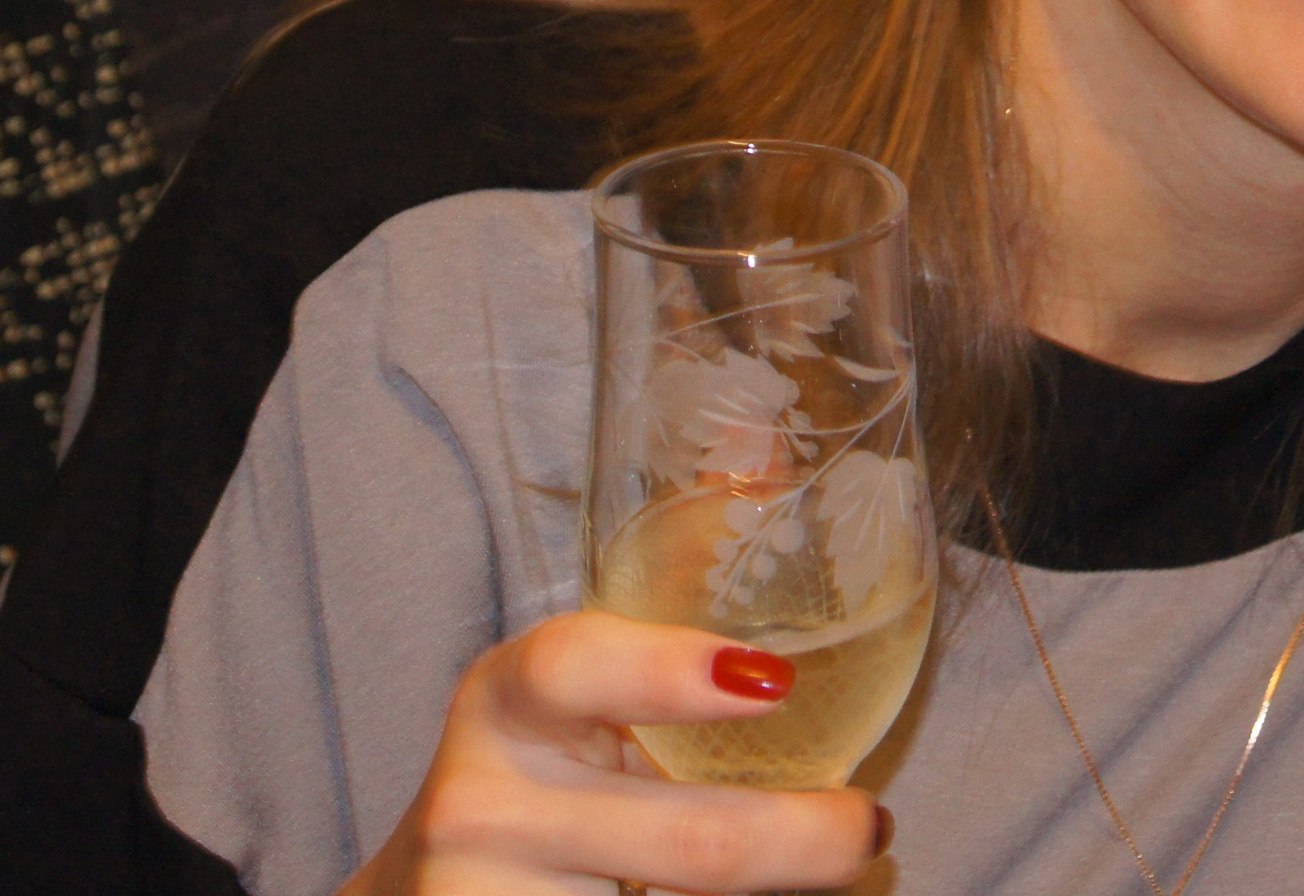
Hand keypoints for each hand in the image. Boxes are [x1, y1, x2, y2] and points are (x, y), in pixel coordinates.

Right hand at [340, 609, 890, 894]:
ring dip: (784, 893)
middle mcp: (486, 805)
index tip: (775, 677)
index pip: (574, 670)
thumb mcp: (575, 680)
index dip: (671, 671)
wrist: (434, 892)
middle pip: (684, 843)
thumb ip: (668, 589)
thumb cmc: (539, 759)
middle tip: (869, 825)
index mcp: (505, 698)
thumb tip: (768, 451)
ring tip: (843, 857)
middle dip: (800, 840)